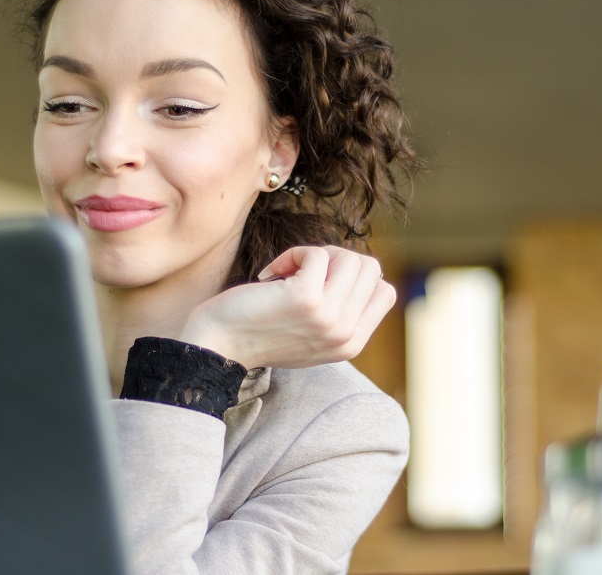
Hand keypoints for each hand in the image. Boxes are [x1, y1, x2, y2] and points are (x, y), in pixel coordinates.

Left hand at [178, 246, 395, 368]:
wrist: (217, 347)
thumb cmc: (258, 331)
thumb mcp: (311, 333)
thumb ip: (340, 313)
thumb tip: (361, 267)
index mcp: (351, 344)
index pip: (384, 292)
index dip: (355, 276)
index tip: (321, 283)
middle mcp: (346, 335)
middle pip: (370, 269)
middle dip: (336, 260)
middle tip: (303, 273)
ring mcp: (329, 318)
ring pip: (350, 258)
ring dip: (316, 255)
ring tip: (288, 272)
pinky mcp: (306, 299)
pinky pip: (318, 254)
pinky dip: (294, 254)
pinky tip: (272, 273)